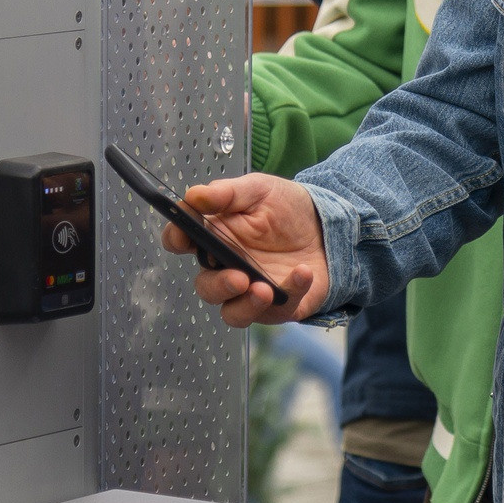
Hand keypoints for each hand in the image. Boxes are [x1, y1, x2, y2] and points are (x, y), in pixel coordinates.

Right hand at [167, 172, 330, 325]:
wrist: (328, 225)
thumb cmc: (287, 208)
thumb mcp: (259, 190)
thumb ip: (226, 193)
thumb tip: (194, 196)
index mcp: (214, 237)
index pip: (181, 242)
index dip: (175, 239)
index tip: (182, 236)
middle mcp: (226, 267)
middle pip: (206, 286)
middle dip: (218, 286)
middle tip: (238, 277)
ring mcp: (250, 290)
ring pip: (232, 313)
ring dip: (245, 306)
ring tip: (264, 290)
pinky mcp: (277, 305)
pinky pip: (277, 311)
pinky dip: (291, 292)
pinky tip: (303, 272)